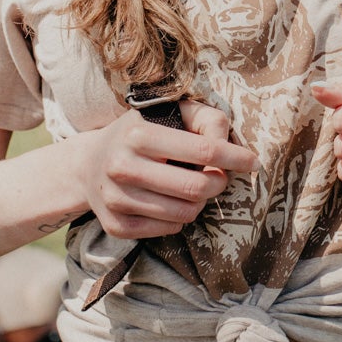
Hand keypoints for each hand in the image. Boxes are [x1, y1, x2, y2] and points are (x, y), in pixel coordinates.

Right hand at [78, 99, 256, 240]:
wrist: (89, 164)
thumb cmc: (143, 133)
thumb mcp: (171, 112)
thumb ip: (207, 119)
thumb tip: (228, 144)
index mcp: (138, 134)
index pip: (203, 150)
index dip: (235, 157)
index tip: (253, 162)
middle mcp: (122, 167)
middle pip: (196, 187)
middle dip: (218, 183)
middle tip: (218, 176)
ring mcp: (116, 199)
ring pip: (185, 213)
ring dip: (200, 202)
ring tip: (194, 188)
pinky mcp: (115, 225)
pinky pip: (168, 229)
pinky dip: (180, 218)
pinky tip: (172, 202)